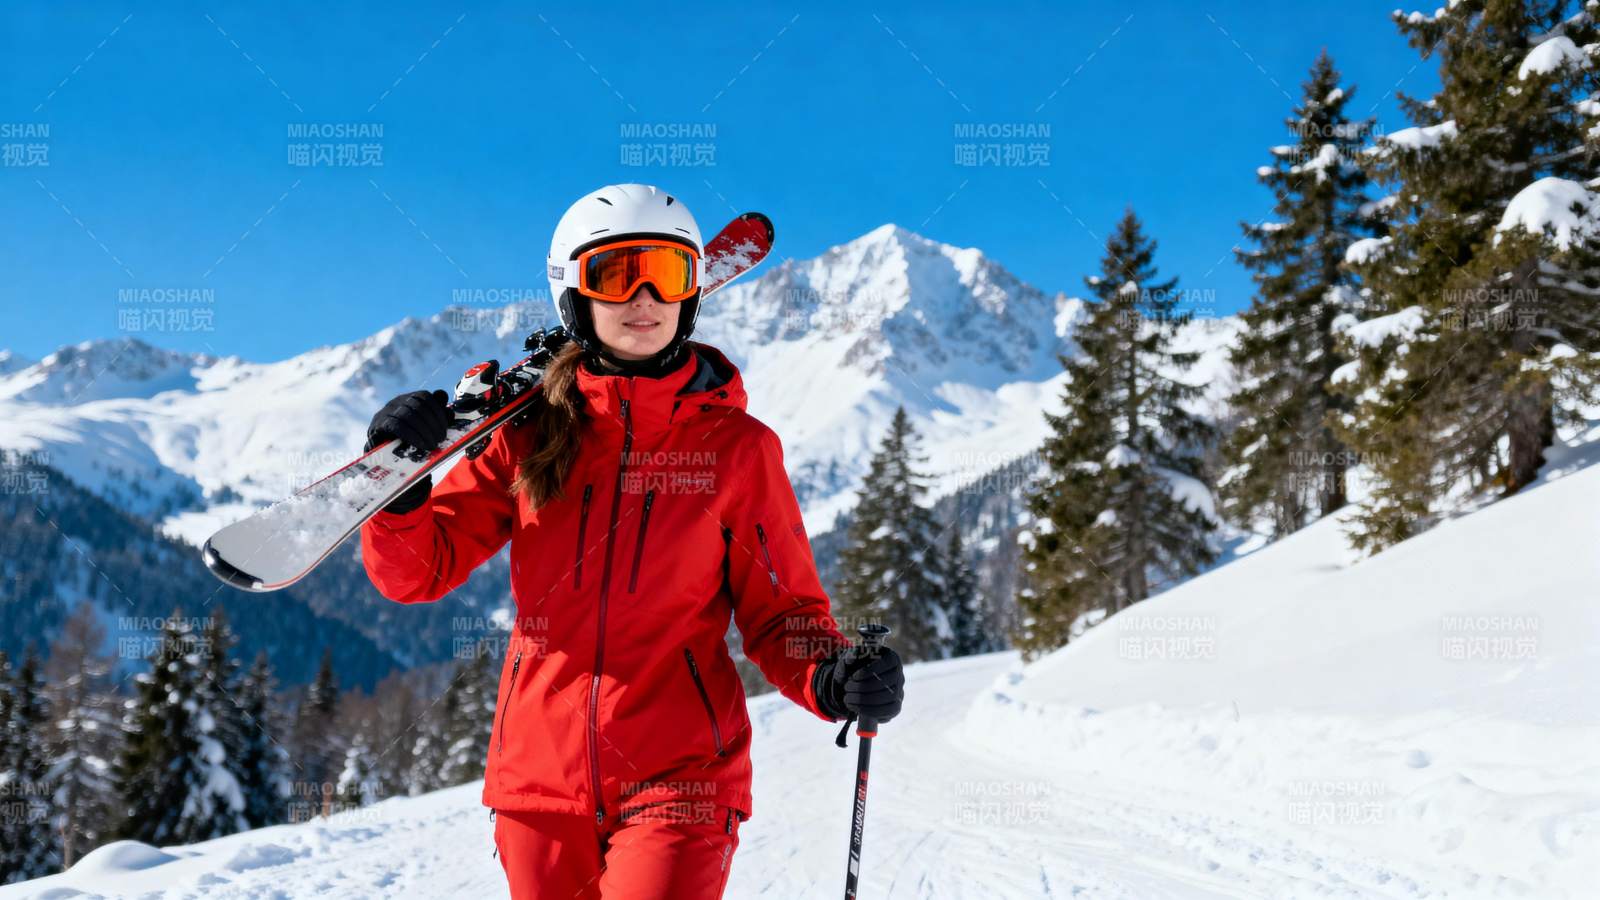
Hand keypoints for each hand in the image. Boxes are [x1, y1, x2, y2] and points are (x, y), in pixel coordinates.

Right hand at [366, 390, 450, 513]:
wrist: (388, 464)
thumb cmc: (410, 445)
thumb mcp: (427, 431)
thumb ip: (436, 417)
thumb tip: (446, 403)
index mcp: (408, 400)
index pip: (424, 397)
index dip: (437, 410)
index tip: (446, 426)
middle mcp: (395, 403)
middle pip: (417, 405)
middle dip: (433, 422)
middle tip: (441, 438)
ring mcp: (384, 413)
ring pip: (407, 414)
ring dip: (424, 430)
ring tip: (433, 444)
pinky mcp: (377, 426)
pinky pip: (396, 426)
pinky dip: (412, 435)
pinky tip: (421, 445)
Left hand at [814, 643, 904, 723]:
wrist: (854, 685)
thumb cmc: (854, 667)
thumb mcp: (850, 658)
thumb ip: (850, 656)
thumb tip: (850, 659)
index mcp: (892, 658)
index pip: (886, 664)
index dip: (869, 671)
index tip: (854, 677)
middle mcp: (899, 675)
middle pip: (885, 683)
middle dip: (862, 687)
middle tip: (847, 688)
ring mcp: (899, 691)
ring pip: (887, 697)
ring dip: (864, 700)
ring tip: (848, 698)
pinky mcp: (895, 707)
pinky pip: (888, 711)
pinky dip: (870, 711)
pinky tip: (855, 708)